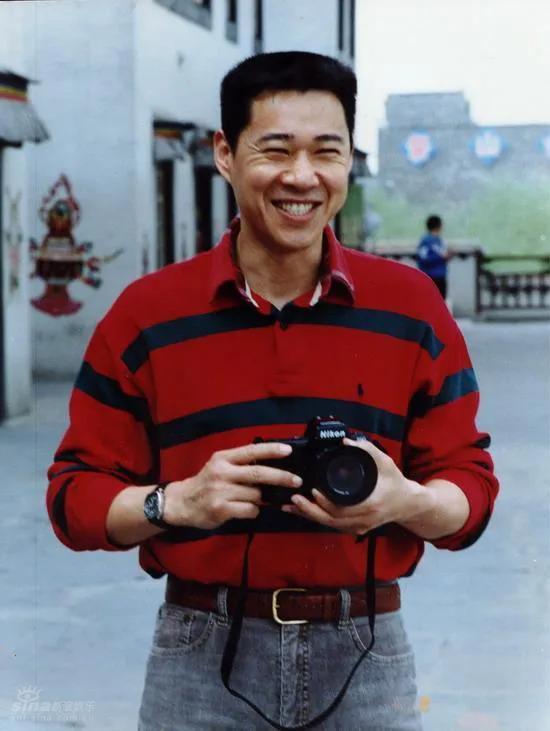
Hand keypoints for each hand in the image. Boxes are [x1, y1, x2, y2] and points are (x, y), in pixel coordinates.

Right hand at [163, 442, 301, 529]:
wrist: (181, 503)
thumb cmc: (206, 483)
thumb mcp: (220, 466)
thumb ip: (241, 464)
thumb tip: (272, 465)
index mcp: (223, 458)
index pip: (251, 451)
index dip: (271, 450)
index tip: (288, 450)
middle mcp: (222, 472)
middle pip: (258, 473)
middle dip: (281, 476)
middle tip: (296, 480)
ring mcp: (221, 491)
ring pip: (256, 495)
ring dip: (262, 499)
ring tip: (256, 499)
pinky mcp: (221, 509)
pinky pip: (250, 510)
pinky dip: (253, 510)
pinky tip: (245, 509)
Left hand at [282, 438, 419, 534]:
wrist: (408, 504)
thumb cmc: (395, 482)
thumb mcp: (385, 462)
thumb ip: (366, 450)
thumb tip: (345, 442)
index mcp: (370, 505)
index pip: (342, 508)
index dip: (324, 502)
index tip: (311, 490)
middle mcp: (364, 520)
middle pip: (331, 520)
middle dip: (310, 511)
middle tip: (293, 499)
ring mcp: (359, 527)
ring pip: (330, 525)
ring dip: (309, 516)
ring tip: (290, 506)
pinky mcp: (355, 529)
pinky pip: (333, 525)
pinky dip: (317, 518)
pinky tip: (303, 511)